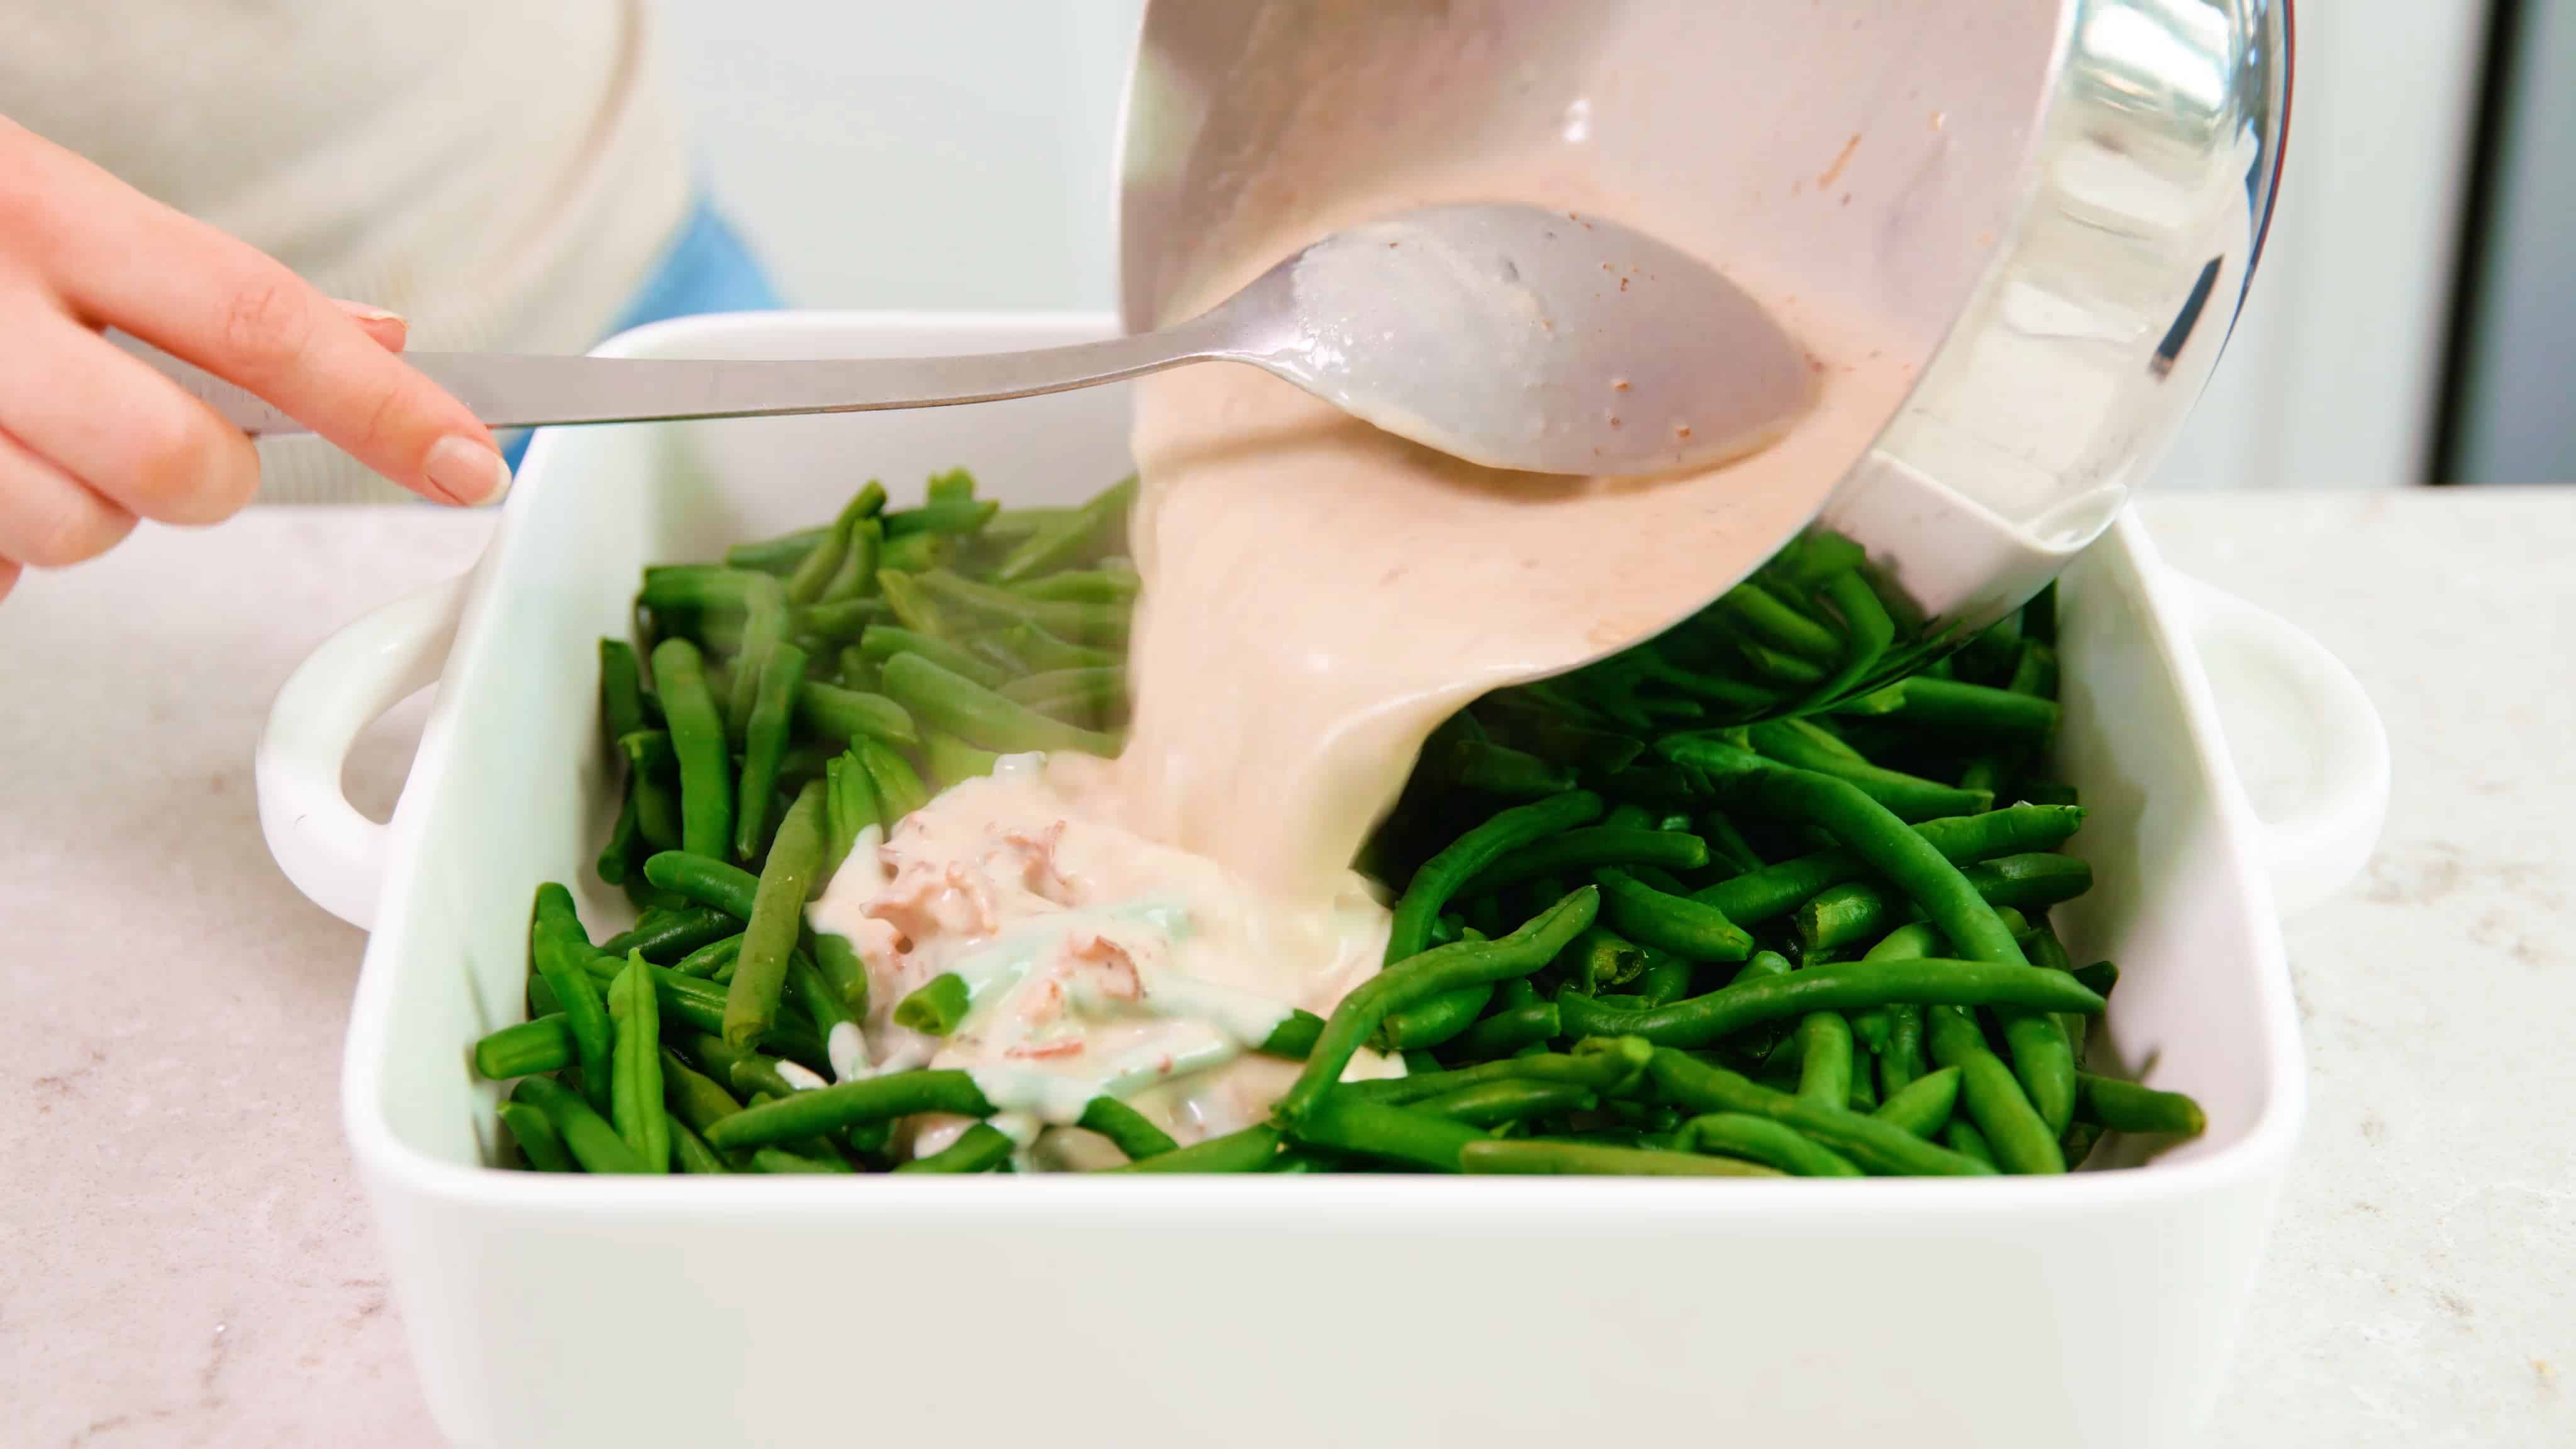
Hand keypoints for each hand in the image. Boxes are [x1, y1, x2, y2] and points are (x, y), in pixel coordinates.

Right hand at [0, 117, 508, 603]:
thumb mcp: (60, 209)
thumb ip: (207, 285)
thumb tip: (384, 337)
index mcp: (49, 214)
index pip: (261, 319)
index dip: (384, 405)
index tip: (471, 463)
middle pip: (180, 464)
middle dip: (201, 481)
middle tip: (150, 435)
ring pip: (76, 535)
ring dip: (77, 512)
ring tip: (23, 436)